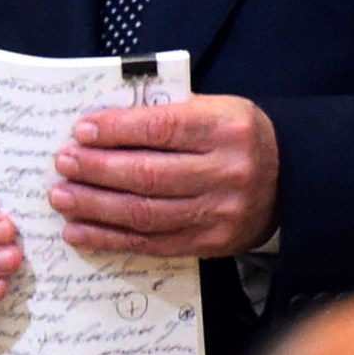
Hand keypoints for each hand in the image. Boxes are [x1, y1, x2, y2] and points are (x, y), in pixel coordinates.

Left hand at [47, 94, 277, 257]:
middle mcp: (225, 172)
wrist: (291, 179)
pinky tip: (80, 231)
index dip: (117, 131)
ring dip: (95, 207)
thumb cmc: (237, 138)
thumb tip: (101, 126)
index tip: (81, 131)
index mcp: (225, 128)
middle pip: (148, 175)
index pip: (161, 129)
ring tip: (62, 197)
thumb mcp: (215, 110)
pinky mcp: (210, 244)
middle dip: (97, 170)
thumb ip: (166, 116)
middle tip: (63, 164)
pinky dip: (110, 239)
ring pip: (145, 214)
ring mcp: (218, 213)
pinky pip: (151, 244)